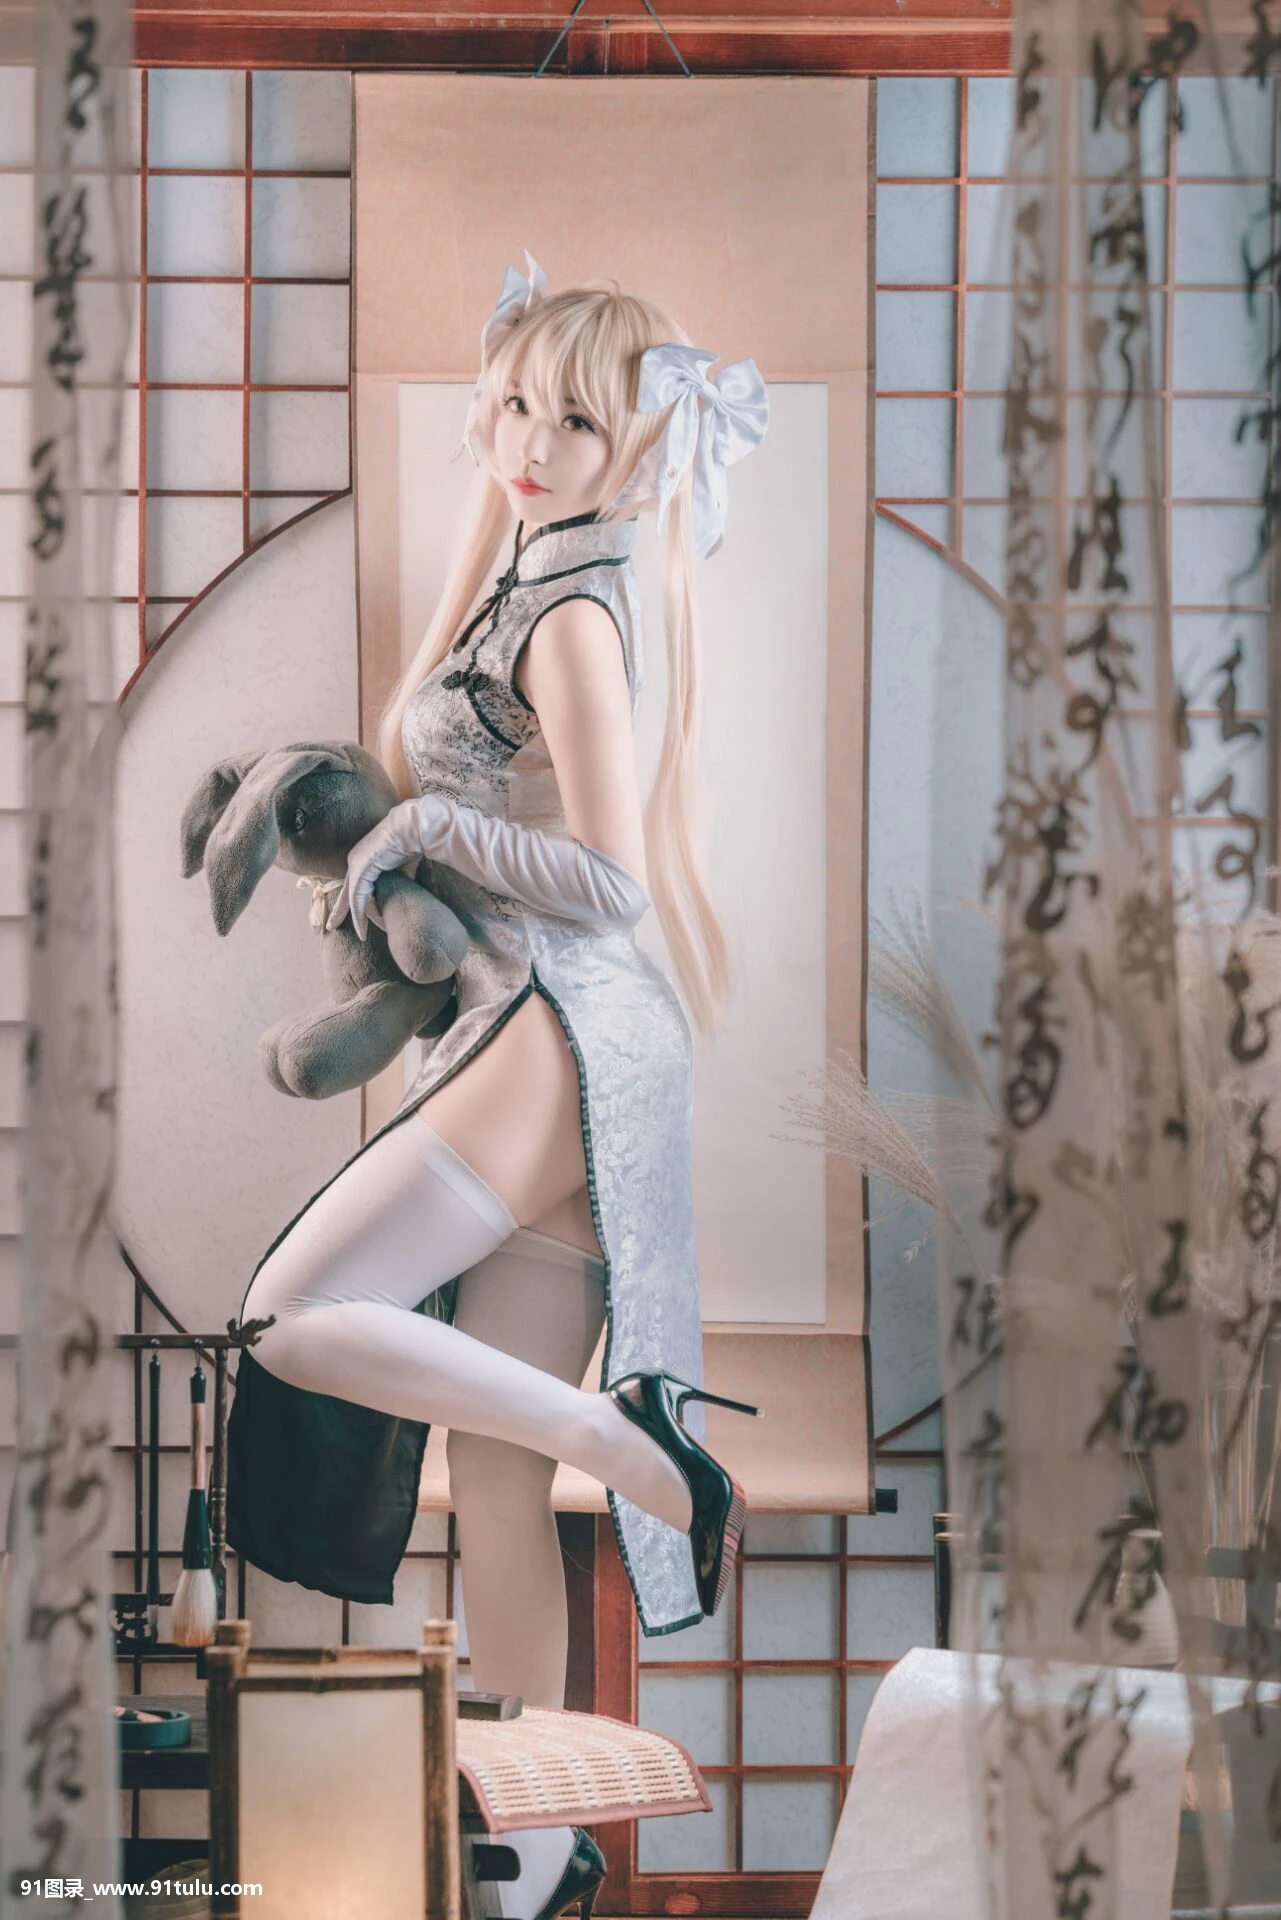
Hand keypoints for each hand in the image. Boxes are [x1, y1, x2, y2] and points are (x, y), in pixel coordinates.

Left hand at [325, 801, 425, 939]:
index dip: (351, 902)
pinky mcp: (360, 871)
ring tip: (353, 933)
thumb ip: (395, 884)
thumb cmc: (410, 847)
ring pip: (350, 899)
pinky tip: (361, 931)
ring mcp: (355, 865)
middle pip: (345, 892)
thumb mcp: (400, 870)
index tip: (353, 915)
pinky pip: (357, 899)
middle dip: (338, 911)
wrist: (411, 830)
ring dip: (352, 918)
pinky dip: (359, 916)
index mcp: (363, 859)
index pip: (354, 885)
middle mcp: (355, 861)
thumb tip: (399, 898)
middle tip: (329, 926)